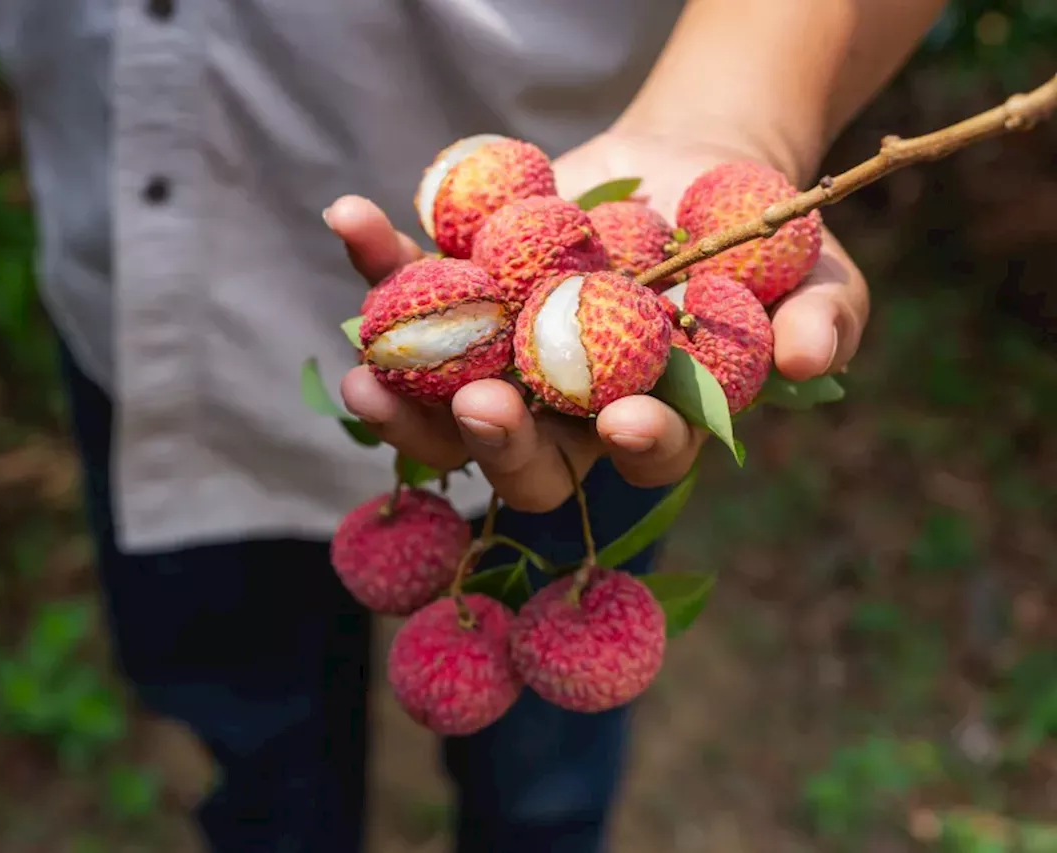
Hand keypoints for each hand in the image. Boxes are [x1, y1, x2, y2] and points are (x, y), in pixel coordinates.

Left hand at [328, 129, 867, 512]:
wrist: (691, 169)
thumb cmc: (760, 244)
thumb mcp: (815, 276)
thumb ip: (821, 321)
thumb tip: (806, 361)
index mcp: (649, 423)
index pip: (640, 456)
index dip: (635, 446)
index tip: (626, 420)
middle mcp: (564, 409)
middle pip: (522, 453)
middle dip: (497, 441)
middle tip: (479, 408)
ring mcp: (504, 358)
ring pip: (441, 396)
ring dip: (401, 392)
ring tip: (366, 367)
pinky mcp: (462, 296)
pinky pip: (407, 287)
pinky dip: (377, 257)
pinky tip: (351, 216)